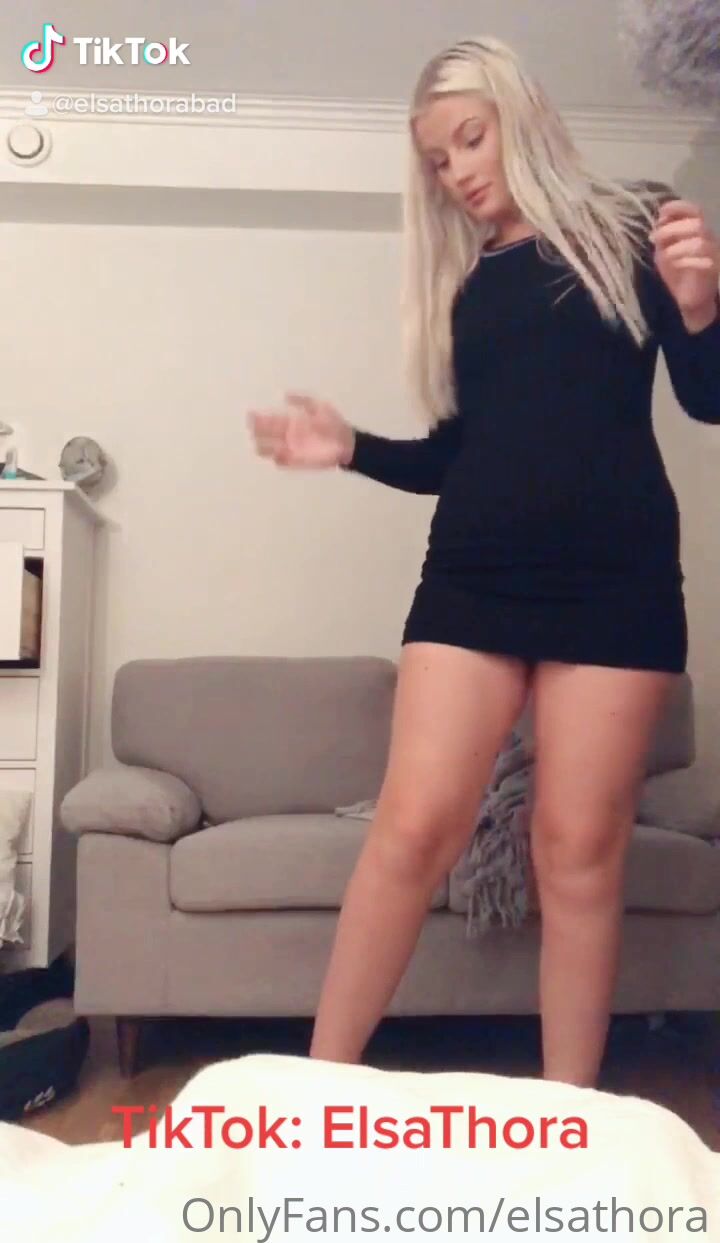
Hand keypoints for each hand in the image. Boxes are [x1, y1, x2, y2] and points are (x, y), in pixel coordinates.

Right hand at [247, 393, 354, 468]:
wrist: (347, 443)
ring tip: (258, 446)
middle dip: (258, 432)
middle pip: (267, 435)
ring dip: (264, 448)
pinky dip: (279, 460)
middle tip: (251, 429)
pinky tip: (276, 458)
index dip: (259, 418)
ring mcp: (292, 449)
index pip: (270, 420)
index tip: (250, 415)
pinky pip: (284, 462)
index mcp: (291, 422)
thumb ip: (303, 401)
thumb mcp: (320, 407)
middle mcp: (288, 436)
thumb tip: (284, 395)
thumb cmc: (333, 424)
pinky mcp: (298, 462)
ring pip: (271, 450)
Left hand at [650, 198, 719, 328]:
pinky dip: (687, 260)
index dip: (679, 207)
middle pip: (697, 224)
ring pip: (700, 241)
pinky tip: (675, 265)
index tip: (661, 213)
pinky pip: (705, 261)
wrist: (688, 300)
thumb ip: (662, 237)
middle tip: (655, 239)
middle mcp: (708, 239)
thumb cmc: (677, 274)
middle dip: (672, 229)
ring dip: (678, 246)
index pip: (694, 210)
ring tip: (665, 255)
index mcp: (697, 231)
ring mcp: (713, 254)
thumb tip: (658, 222)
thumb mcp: (664, 252)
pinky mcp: (713, 270)